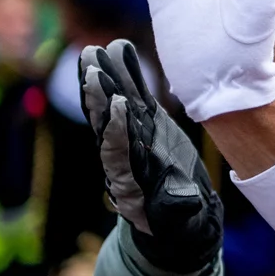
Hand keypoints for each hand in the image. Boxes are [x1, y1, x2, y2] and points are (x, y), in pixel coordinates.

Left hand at [79, 40, 222, 273]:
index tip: (121, 104)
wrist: (178, 222)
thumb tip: (183, 202)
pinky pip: (133, 98)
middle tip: (91, 65)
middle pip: (107, 123)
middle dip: (99, 96)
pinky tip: (121, 49)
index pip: (119, 151)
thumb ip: (179, 210)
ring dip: (105, 78)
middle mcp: (124, 156)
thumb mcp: (181, 222)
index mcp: (131, 180)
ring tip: (96, 49)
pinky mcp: (145, 128)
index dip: (118, 129)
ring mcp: (133, 139)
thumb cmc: (180, 227)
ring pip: (114, 106)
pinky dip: (127, 75)